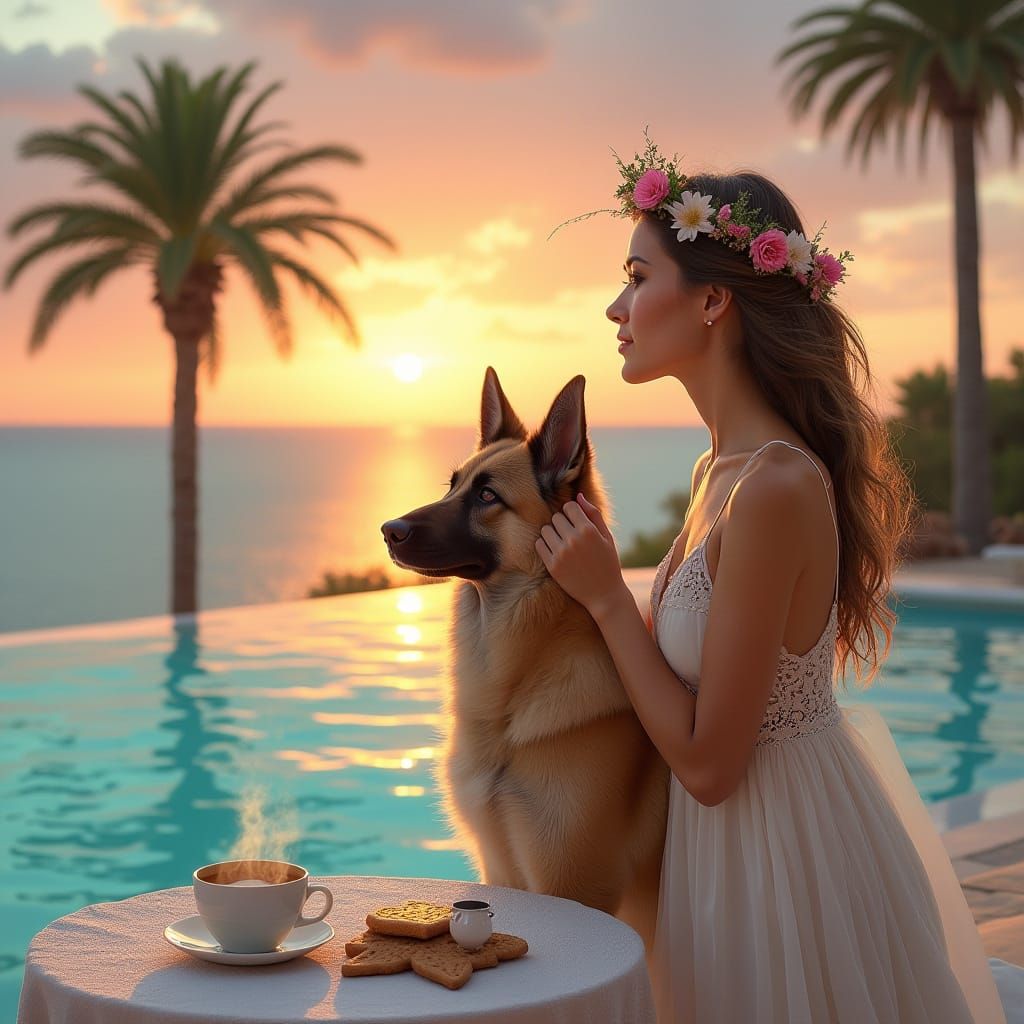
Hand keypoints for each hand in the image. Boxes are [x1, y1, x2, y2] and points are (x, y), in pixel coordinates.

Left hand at [535, 493, 627, 616]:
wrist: (604, 595)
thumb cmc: (608, 563)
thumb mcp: (607, 537)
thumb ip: (594, 514)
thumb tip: (578, 496)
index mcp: (588, 530)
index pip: (569, 507)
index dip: (573, 513)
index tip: (577, 522)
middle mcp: (573, 540)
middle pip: (556, 517)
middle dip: (563, 523)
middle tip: (571, 535)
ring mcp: (561, 553)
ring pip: (545, 530)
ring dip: (552, 533)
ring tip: (563, 543)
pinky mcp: (552, 566)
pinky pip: (539, 545)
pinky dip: (545, 545)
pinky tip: (556, 551)